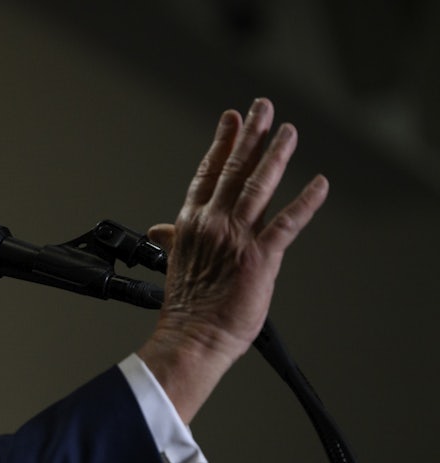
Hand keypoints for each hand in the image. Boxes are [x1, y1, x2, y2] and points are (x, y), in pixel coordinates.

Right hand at [138, 98, 328, 422]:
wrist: (191, 337)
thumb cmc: (185, 308)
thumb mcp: (174, 265)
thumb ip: (174, 240)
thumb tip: (160, 229)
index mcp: (190, 225)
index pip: (207, 174)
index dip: (222, 143)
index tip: (232, 119)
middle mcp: (212, 225)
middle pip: (234, 170)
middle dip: (251, 136)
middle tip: (263, 108)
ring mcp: (236, 239)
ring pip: (258, 186)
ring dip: (275, 156)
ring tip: (289, 132)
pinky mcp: (260, 258)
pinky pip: (287, 223)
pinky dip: (306, 201)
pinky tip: (319, 183)